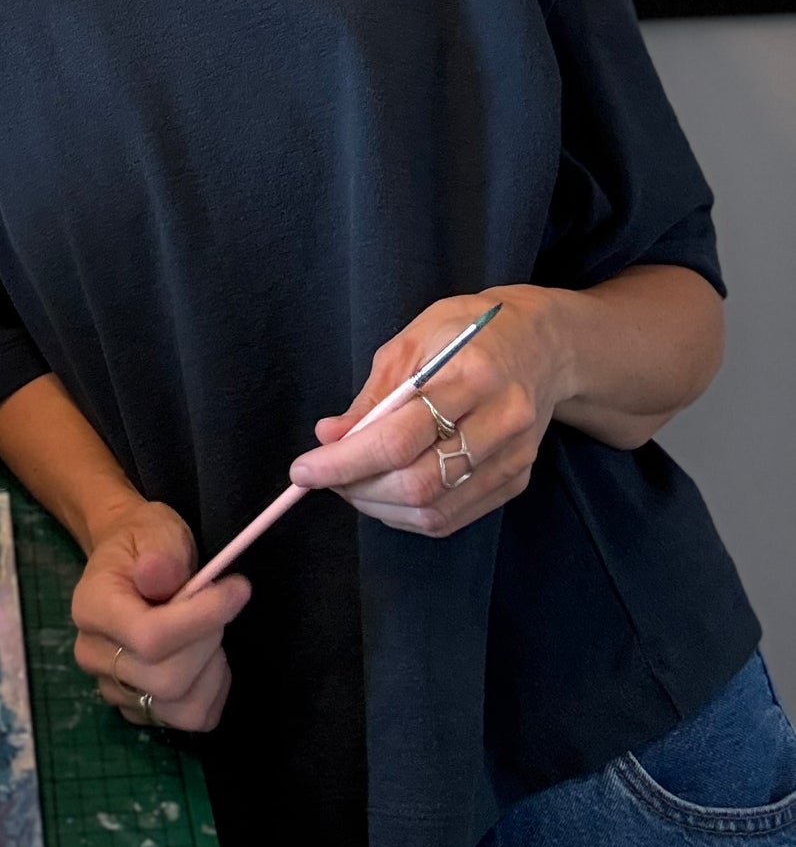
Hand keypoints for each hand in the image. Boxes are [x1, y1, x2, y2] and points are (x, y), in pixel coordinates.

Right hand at [70, 497, 250, 731]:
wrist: (132, 560)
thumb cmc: (144, 542)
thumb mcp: (155, 530)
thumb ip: (160, 554)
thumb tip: (159, 576)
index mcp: (92, 606)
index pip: (149, 637)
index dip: (202, 619)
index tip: (238, 589)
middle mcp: (94, 655)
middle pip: (167, 679)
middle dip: (208, 640)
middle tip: (221, 603)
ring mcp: (113, 688)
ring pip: (181, 707)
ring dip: (212, 670)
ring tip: (210, 631)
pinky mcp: (137, 708)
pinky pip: (190, 718)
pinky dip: (212, 691)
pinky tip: (208, 657)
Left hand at [286, 287, 572, 538]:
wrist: (543, 343)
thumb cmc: (470, 329)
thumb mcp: (414, 339)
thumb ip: (374, 394)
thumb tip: (329, 436)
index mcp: (473, 375)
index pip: (400, 436)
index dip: (345, 461)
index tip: (303, 469)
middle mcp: (501, 422)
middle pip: (419, 482)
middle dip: (357, 489)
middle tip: (324, 477)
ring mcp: (514, 457)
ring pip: (435, 510)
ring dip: (378, 507)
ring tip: (350, 484)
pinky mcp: (517, 480)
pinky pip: (454, 517)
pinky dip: (409, 515)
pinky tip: (385, 495)